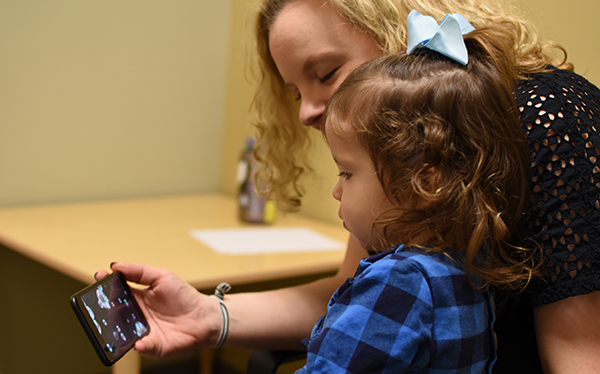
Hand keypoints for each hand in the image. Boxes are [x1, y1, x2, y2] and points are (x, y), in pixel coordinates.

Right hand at [95, 263, 220, 358]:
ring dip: (117, 329)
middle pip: (113, 313)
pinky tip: (139, 342)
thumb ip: (139, 271)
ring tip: (114, 321)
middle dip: (104, 308)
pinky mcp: (153, 346)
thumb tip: (115, 266)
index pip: (115, 292)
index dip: (105, 286)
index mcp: (136, 297)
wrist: (203, 316)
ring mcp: (142, 332)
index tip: (99, 278)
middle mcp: (135, 316)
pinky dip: (140, 346)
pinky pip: (142, 347)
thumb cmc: (183, 295)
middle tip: (100, 302)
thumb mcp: (162, 276)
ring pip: (122, 332)